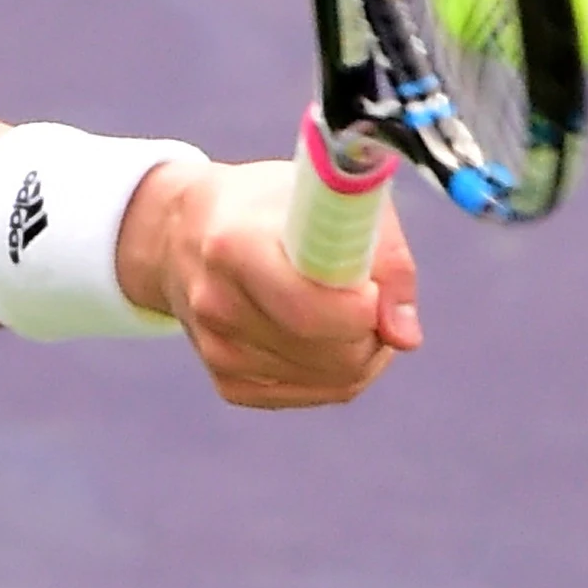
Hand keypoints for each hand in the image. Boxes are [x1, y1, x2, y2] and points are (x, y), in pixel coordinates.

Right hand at [119, 158, 422, 409]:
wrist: (185, 230)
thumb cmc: (270, 205)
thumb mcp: (329, 195)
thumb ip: (382, 255)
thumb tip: (403, 335)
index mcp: (233, 245)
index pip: (310, 309)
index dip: (363, 307)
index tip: (372, 285)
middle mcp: (216, 304)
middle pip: (334, 353)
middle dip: (372, 329)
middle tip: (369, 294)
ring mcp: (218, 350)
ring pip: (336, 379)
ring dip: (362, 348)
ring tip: (346, 306)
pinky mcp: (229, 383)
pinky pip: (319, 393)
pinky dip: (340, 368)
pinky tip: (323, 331)